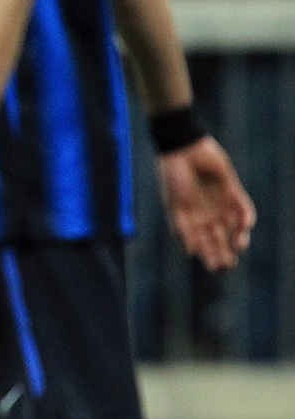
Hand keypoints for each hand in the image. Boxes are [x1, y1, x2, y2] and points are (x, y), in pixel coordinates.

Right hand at [159, 137, 255, 271]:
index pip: (204, 245)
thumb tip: (190, 252)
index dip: (210, 258)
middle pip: (220, 240)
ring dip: (238, 238)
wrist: (183, 150)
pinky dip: (245, 217)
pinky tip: (245, 226)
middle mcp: (207, 215)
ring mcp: (221, 204)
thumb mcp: (175, 206)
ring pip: (234, 227)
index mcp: (191, 221)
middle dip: (224, 253)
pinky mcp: (232, 191)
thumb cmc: (173, 178)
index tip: (216, 268)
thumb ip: (182, 229)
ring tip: (239, 245)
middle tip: (229, 264)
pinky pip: (243, 208)